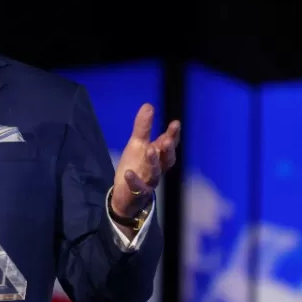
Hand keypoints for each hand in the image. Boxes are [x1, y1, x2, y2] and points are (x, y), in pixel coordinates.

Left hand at [111, 103, 180, 218]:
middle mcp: (158, 169)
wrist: (126, 195)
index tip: (175, 123)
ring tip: (150, 150)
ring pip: (155, 173)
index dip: (173, 135)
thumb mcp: (137, 145)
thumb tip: (148, 105)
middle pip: (167, 160)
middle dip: (167, 149)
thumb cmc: (136, 167)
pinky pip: (138, 187)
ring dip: (153, 162)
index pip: (169, 145)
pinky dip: (134, 180)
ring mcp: (149, 182)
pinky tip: (128, 173)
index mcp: (159, 156)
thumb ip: (143, 127)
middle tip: (166, 139)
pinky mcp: (138, 193)